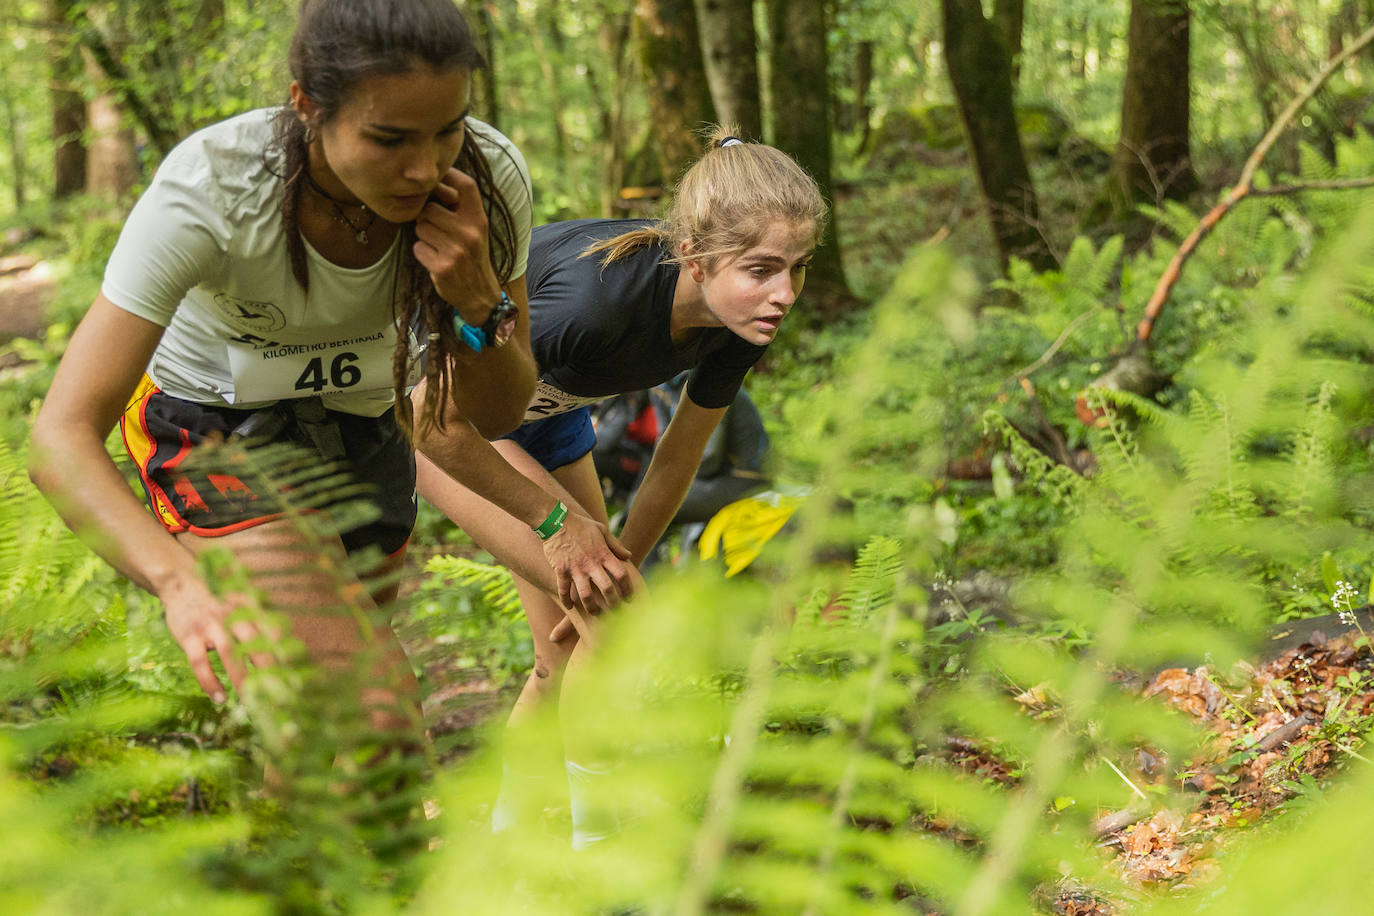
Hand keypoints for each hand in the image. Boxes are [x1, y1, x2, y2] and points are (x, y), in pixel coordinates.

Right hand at [157, 572, 276, 702]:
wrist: (181, 585)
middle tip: (278, 693)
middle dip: (268, 669)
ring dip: (241, 678)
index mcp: (249, 610)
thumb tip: (283, 642)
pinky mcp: (189, 635)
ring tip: (250, 701)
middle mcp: (232, 615)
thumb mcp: (241, 605)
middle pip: (255, 643)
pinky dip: (210, 682)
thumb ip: (260, 620)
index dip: (284, 654)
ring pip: (230, 654)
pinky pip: (200, 662)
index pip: (272, 634)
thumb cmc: (217, 602)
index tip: (296, 676)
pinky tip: (219, 697)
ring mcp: (210, 625)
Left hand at [412, 167, 502, 324]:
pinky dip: (422, 253)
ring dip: (423, 236)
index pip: (466, 185)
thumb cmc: (472, 256)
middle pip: (430, 208)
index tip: (437, 177)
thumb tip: (432, 183)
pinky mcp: (442, 267)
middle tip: (436, 229)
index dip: (449, 174)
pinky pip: (418, 248)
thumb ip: (460, 208)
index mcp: (479, 220)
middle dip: (426, 217)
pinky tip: (435, 259)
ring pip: (420, 227)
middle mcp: (469, 233)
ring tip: (438, 245)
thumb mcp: (476, 230)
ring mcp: (456, 251)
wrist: (480, 294)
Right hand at [540, 510, 635, 617]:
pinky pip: (564, 590)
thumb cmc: (580, 525)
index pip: (621, 575)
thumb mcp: (602, 530)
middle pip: (607, 589)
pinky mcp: (561, 570)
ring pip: (586, 595)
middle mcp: (591, 563)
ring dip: (592, 608)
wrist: (555, 520)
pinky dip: (566, 601)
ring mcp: (576, 568)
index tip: (630, 599)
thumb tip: (629, 556)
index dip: (628, 589)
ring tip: (595, 613)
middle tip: (616, 612)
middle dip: (614, 604)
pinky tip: (570, 607)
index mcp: (603, 554)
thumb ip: (616, 545)